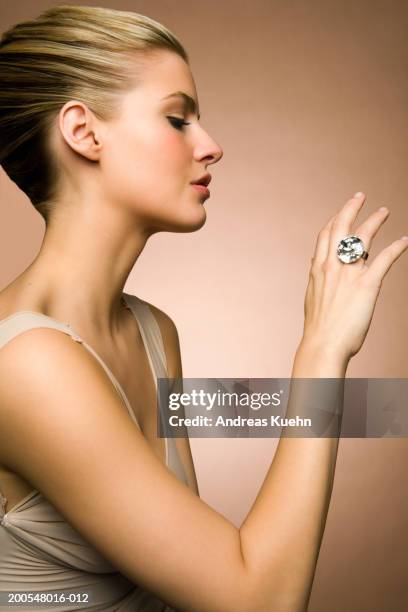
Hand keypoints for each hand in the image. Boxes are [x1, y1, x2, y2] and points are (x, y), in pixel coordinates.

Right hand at [301, 192, 407, 360]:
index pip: (325, 234)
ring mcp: (349, 273)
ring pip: (362, 236)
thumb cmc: (319, 327)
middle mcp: (332, 265)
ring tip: (384, 211)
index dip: (334, 218)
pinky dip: (397, 247)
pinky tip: (404, 240)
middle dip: (351, 207)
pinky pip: (385, 258)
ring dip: (375, 220)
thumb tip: (316, 267)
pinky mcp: (367, 285)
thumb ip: (318, 279)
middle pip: (341, 226)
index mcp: (318, 268)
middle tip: (361, 196)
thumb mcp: (312, 297)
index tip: (341, 211)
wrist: (323, 344)